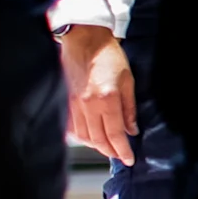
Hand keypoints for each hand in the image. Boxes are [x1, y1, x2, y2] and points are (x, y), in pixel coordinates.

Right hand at [60, 25, 136, 162]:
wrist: (85, 40)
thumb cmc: (108, 56)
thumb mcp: (128, 81)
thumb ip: (129, 108)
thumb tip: (132, 129)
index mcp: (106, 100)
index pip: (114, 134)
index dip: (122, 150)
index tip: (129, 159)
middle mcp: (87, 105)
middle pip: (98, 139)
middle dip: (110, 151)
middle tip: (120, 155)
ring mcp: (73, 104)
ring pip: (83, 136)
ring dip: (96, 145)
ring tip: (108, 147)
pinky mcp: (65, 101)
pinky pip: (72, 127)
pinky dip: (82, 136)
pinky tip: (90, 136)